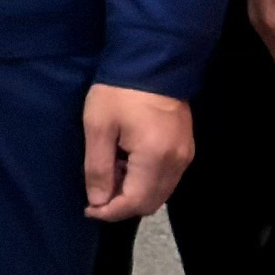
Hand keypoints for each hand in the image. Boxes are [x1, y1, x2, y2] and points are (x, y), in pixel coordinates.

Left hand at [78, 80, 197, 222]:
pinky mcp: (186, 149)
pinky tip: (127, 163)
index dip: (110, 212)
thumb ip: (98, 168)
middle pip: (150, 203)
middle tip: (96, 192)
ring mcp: (185, 156)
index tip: (89, 209)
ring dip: (134, 193)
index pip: (135, 202)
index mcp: (155, 158)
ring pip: (160, 193)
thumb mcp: (98, 127)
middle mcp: (177, 163)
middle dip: (122, 205)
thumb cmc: (119, 92)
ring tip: (110, 172)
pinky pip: (166, 179)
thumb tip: (98, 201)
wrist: (153, 62)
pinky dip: (146, 181)